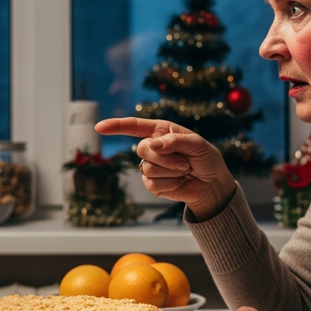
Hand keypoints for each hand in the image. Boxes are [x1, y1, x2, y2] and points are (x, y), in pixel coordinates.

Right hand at [94, 117, 236, 219]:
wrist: (212, 184)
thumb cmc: (206, 159)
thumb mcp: (198, 144)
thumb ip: (176, 140)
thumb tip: (153, 144)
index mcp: (161, 131)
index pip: (133, 126)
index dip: (116, 126)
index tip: (99, 127)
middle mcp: (152, 147)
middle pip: (142, 149)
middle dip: (165, 157)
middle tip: (185, 163)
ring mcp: (150, 166)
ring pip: (148, 168)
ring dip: (171, 171)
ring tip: (184, 171)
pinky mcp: (152, 184)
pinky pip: (152, 184)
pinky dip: (170, 184)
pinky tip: (179, 182)